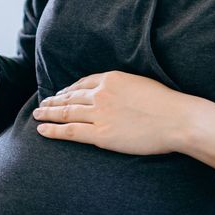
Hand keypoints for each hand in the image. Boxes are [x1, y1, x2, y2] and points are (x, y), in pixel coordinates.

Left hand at [31, 71, 214, 167]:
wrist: (178, 120)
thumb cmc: (168, 105)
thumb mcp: (142, 85)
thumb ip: (125, 88)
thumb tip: (119, 95)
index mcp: (112, 79)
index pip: (83, 83)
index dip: (69, 89)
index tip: (61, 93)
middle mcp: (101, 94)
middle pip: (70, 97)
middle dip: (54, 100)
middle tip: (42, 103)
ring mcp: (99, 114)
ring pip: (65, 112)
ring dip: (48, 113)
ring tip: (37, 114)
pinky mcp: (100, 135)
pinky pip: (70, 131)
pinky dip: (53, 130)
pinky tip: (41, 130)